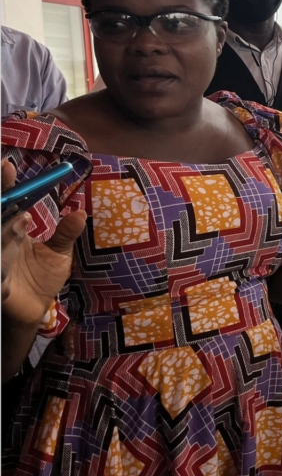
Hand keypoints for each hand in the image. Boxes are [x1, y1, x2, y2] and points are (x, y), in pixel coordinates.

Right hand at [1, 160, 84, 328]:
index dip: (4, 183)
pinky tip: (7, 263)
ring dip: (4, 229)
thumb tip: (79, 212)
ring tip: (17, 223)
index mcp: (12, 228)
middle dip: (0, 197)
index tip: (6, 164)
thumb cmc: (43, 277)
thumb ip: (66, 234)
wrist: (35, 311)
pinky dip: (2, 262)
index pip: (6, 201)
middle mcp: (0, 240)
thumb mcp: (59, 253)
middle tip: (2, 173)